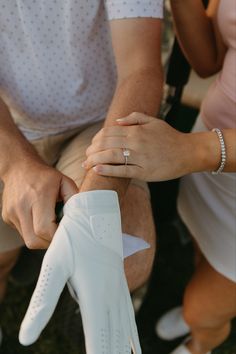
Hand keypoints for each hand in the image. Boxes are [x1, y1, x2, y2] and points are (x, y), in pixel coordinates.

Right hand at [1, 160, 77, 248]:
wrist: (19, 167)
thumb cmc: (45, 176)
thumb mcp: (64, 181)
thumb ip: (74, 198)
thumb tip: (81, 217)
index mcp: (38, 195)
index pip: (44, 229)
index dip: (57, 235)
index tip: (67, 232)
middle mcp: (22, 205)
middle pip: (34, 240)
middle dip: (49, 242)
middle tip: (60, 234)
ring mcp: (11, 212)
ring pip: (28, 240)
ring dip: (41, 239)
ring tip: (50, 226)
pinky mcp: (7, 217)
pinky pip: (23, 233)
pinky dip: (33, 232)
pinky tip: (39, 220)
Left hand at [19, 191, 140, 353]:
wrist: (97, 214)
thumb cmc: (73, 238)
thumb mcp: (54, 266)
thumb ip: (42, 303)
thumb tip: (25, 337)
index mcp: (93, 295)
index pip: (98, 338)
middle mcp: (110, 296)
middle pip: (114, 336)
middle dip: (114, 353)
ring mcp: (118, 289)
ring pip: (125, 327)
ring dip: (126, 346)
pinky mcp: (120, 283)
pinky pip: (129, 314)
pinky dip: (132, 332)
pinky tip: (133, 341)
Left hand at [84, 113, 192, 181]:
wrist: (188, 152)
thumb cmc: (170, 137)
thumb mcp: (154, 121)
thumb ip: (135, 117)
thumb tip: (117, 121)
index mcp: (136, 130)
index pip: (109, 132)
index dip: (97, 139)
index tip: (91, 145)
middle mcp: (136, 142)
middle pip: (106, 144)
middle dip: (92, 150)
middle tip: (85, 156)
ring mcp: (140, 157)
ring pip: (111, 156)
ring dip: (95, 160)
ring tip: (86, 164)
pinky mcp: (144, 172)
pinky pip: (122, 170)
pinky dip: (108, 170)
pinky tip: (97, 170)